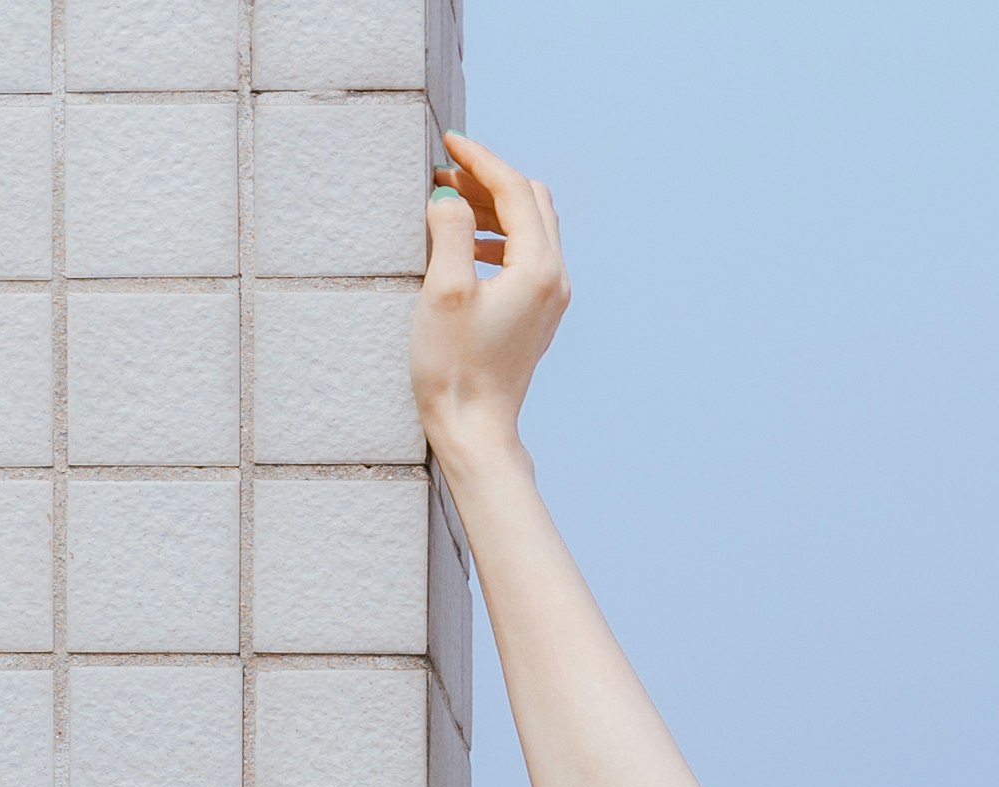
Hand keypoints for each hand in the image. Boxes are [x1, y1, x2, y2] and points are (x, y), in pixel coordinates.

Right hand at [410, 135, 568, 465]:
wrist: (475, 432)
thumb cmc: (454, 369)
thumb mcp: (443, 290)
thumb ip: (450, 230)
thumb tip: (450, 195)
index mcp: (537, 268)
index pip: (515, 190)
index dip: (480, 159)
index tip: (448, 142)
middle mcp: (555, 279)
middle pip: (531, 202)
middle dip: (490, 179)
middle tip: (445, 175)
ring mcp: (550, 300)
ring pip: (531, 228)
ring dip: (493, 207)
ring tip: (449, 204)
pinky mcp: (538, 316)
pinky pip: (526, 257)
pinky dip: (498, 236)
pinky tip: (466, 245)